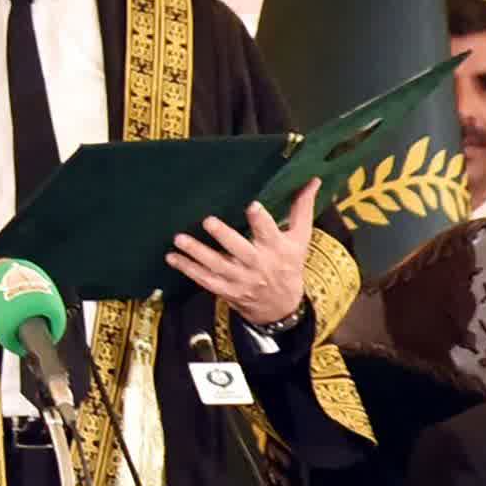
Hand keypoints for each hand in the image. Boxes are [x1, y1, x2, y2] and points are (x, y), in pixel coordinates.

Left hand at [166, 179, 316, 328]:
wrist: (281, 307)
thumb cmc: (289, 264)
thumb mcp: (300, 238)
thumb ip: (302, 208)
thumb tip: (312, 179)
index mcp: (278, 249)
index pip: (270, 233)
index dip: (261, 221)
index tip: (252, 206)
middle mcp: (258, 264)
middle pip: (240, 250)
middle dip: (224, 236)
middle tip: (208, 221)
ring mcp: (241, 279)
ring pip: (217, 266)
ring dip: (197, 253)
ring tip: (179, 239)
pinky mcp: (227, 290)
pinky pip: (205, 280)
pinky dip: (188, 269)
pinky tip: (172, 257)